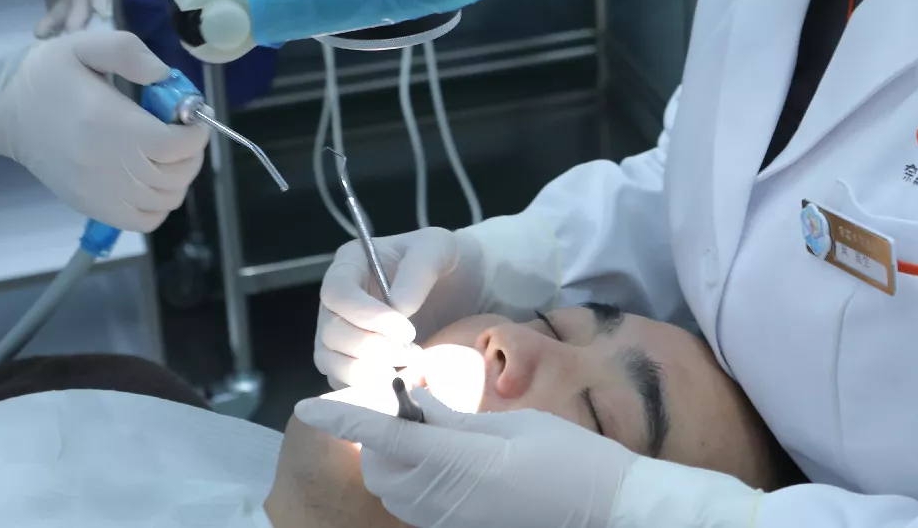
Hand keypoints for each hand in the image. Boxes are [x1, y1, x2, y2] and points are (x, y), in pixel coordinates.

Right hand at [0, 8, 206, 230]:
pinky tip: (151, 179)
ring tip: (167, 153)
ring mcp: (97, 191)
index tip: (191, 115)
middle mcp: (106, 164)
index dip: (195, 132)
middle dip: (192, 152)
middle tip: (182, 131)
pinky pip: (142, 221)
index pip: (175, 146)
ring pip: (165, 200)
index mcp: (110, 124)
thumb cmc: (46, 74)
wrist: (2, 108)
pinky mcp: (88, 206)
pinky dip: (159, 205)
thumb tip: (166, 77)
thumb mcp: (85, 45)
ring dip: (179, 177)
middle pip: (176, 175)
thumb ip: (131, 53)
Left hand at [295, 389, 632, 527]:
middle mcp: (449, 503)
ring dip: (389, 460)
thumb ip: (456, 419)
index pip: (388, 438)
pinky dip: (409, 481)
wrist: (607, 513)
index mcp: (465, 466)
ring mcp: (454, 523)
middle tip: (401, 407)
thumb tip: (412, 402)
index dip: (345, 418)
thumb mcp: (517, 426)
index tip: (310, 404)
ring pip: (392, 492)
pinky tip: (438, 458)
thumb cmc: (572, 461)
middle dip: (373, 438)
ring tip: (421, 430)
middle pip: (380, 471)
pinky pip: (415, 509)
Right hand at [315, 227, 484, 387]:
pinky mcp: (351, 361)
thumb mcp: (440, 248)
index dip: (365, 315)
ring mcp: (340, 333)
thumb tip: (397, 308)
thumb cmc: (447, 261)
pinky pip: (343, 382)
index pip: (337, 292)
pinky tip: (399, 383)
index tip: (406, 330)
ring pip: (331, 361)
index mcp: (351, 264)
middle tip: (414, 353)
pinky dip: (367, 388)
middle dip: (371, 348)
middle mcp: (337, 300)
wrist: (463, 287)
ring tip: (409, 368)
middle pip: (331, 332)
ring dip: (367, 372)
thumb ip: (418, 271)